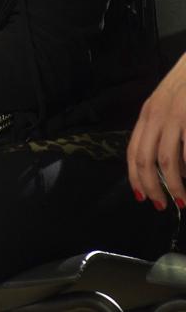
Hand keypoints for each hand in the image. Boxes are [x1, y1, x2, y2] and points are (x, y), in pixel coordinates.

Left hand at [127, 53, 185, 210]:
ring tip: (183, 200)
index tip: (142, 196)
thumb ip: (162, 132)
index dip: (135, 177)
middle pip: (146, 160)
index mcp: (148, 114)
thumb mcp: (170, 108)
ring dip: (175, 185)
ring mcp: (176, 116)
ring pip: (168, 161)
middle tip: (162, 205)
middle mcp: (157, 115)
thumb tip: (163, 166)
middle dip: (153, 187)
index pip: (133, 151)